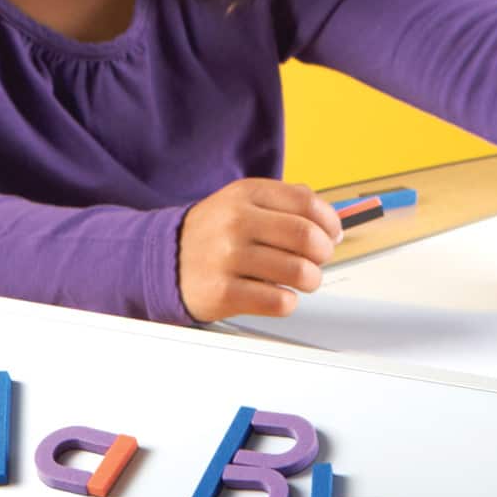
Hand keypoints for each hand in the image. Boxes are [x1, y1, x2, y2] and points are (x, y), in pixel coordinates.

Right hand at [178, 179, 342, 322]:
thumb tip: (332, 222)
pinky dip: (287, 302)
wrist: (164, 261)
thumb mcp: (242, 203)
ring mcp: (227, 258)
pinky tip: (276, 294)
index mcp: (244, 195)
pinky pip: (279, 301)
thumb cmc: (213, 234)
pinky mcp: (223, 293)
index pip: (307, 204)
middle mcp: (235, 222)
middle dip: (323, 254)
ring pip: (299, 273)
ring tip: (301, 280)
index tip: (332, 235)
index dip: (330, 223)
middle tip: (318, 260)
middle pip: (307, 238)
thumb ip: (285, 203)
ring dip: (310, 280)